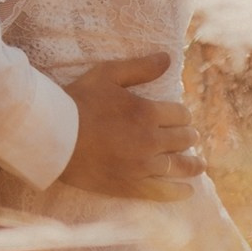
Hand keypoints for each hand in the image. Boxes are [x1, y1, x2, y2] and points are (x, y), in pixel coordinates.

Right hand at [58, 52, 204, 201]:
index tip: (177, 117)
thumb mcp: (106, 75)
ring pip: (180, 166)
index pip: (181, 115)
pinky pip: (164, 192)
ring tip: (198, 165)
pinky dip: (179, 192)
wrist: (53, 135)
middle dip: (187, 137)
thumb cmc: (78, 101)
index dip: (181, 115)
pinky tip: (186, 191)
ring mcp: (142, 166)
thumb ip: (139, 67)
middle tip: (186, 138)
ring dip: (192, 164)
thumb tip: (168, 58)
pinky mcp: (131, 186)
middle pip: (183, 140)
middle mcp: (150, 140)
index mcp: (147, 112)